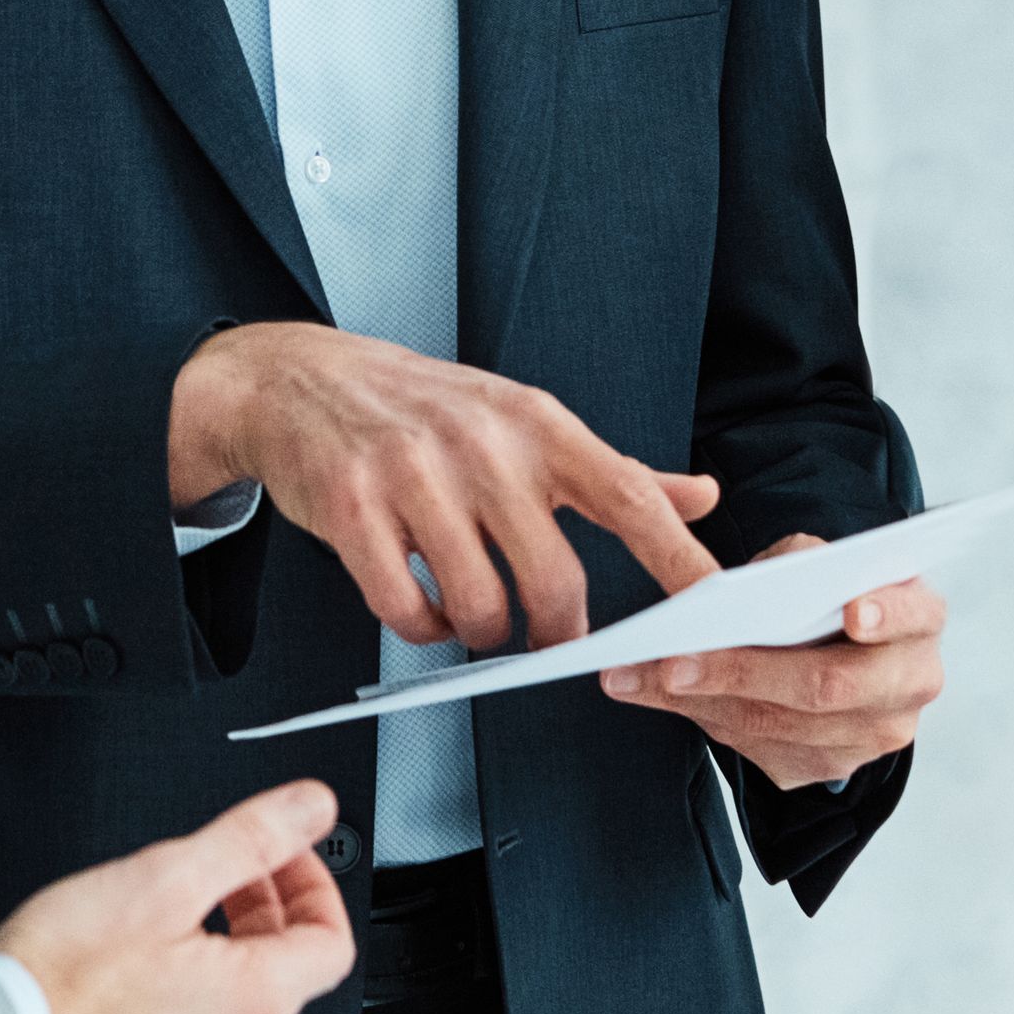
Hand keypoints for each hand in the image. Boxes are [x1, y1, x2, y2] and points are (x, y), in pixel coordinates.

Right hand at [0, 779, 354, 1013]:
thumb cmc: (67, 976)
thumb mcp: (166, 877)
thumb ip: (248, 837)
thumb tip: (311, 808)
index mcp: (253, 998)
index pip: (332, 942)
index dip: (316, 883)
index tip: (285, 850)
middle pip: (287, 967)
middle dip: (267, 902)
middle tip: (231, 864)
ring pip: (238, 994)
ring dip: (227, 936)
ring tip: (177, 897)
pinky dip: (188, 975)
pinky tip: (137, 949)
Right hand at [170, 323, 720, 651]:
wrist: (299, 379)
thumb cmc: (423, 407)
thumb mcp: (523, 419)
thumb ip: (614, 469)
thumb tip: (702, 497)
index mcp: (534, 421)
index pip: (627, 494)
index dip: (676, 558)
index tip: (715, 608)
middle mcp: (479, 444)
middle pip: (554, 582)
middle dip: (556, 632)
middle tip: (544, 635)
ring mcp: (411, 476)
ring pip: (479, 609)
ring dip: (481, 632)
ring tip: (469, 609)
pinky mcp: (350, 510)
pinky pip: (404, 611)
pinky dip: (420, 628)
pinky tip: (418, 603)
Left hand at [599, 534, 946, 788]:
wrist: (842, 647)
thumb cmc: (823, 590)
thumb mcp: (814, 560)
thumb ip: (790, 563)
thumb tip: (725, 589)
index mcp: (919, 616)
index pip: (913, 614)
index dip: (887, 614)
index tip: (851, 613)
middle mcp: (911, 682)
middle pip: (828, 685)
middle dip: (742, 671)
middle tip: (673, 662)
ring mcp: (877, 736)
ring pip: (784, 727)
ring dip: (703, 701)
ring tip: (636, 677)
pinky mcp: (833, 768)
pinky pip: (764, 752)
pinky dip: (705, 720)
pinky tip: (655, 694)